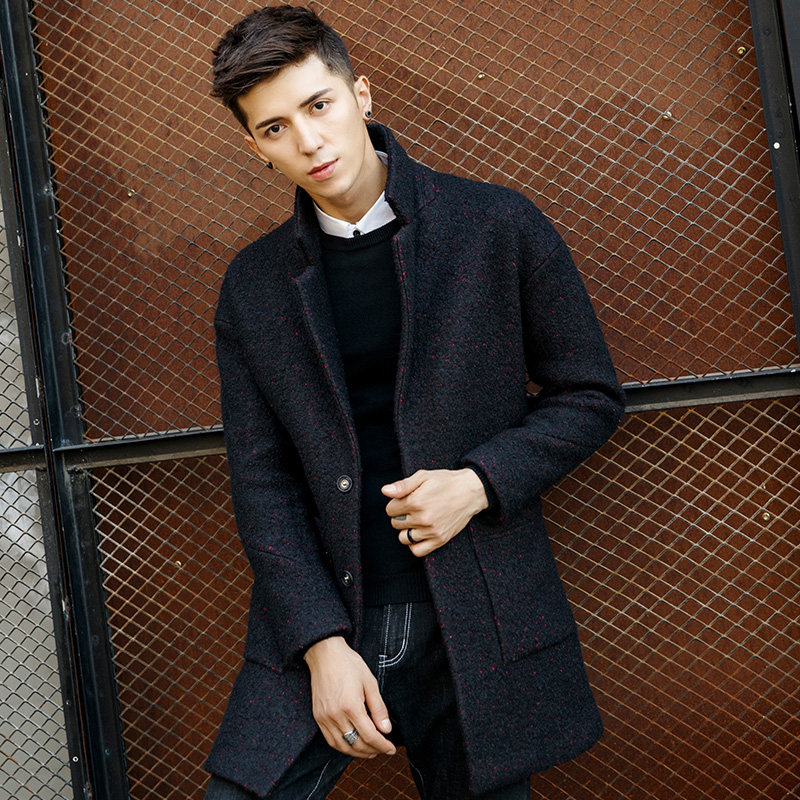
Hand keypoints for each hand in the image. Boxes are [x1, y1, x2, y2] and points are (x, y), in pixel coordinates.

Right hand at [302, 636, 395, 758]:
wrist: (324, 654)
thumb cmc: (349, 664)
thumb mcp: (369, 682)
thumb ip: (378, 708)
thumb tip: (386, 730)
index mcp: (351, 706)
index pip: (369, 736)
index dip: (382, 745)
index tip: (391, 749)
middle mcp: (335, 715)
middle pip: (356, 744)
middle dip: (372, 751)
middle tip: (383, 750)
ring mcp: (324, 718)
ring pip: (342, 746)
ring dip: (358, 753)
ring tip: (370, 751)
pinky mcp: (318, 717)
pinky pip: (331, 740)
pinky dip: (343, 747)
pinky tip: (353, 744)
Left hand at [381, 468, 488, 556]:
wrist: (471, 491)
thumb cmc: (446, 482)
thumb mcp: (423, 476)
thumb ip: (402, 485)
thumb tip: (384, 491)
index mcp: (416, 501)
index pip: (390, 509)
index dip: (396, 503)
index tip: (406, 499)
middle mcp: (422, 518)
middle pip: (395, 523)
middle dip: (401, 515)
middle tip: (414, 507)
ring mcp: (431, 531)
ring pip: (403, 538)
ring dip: (406, 529)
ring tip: (417, 519)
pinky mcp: (440, 540)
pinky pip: (417, 551)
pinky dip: (414, 544)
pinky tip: (419, 533)